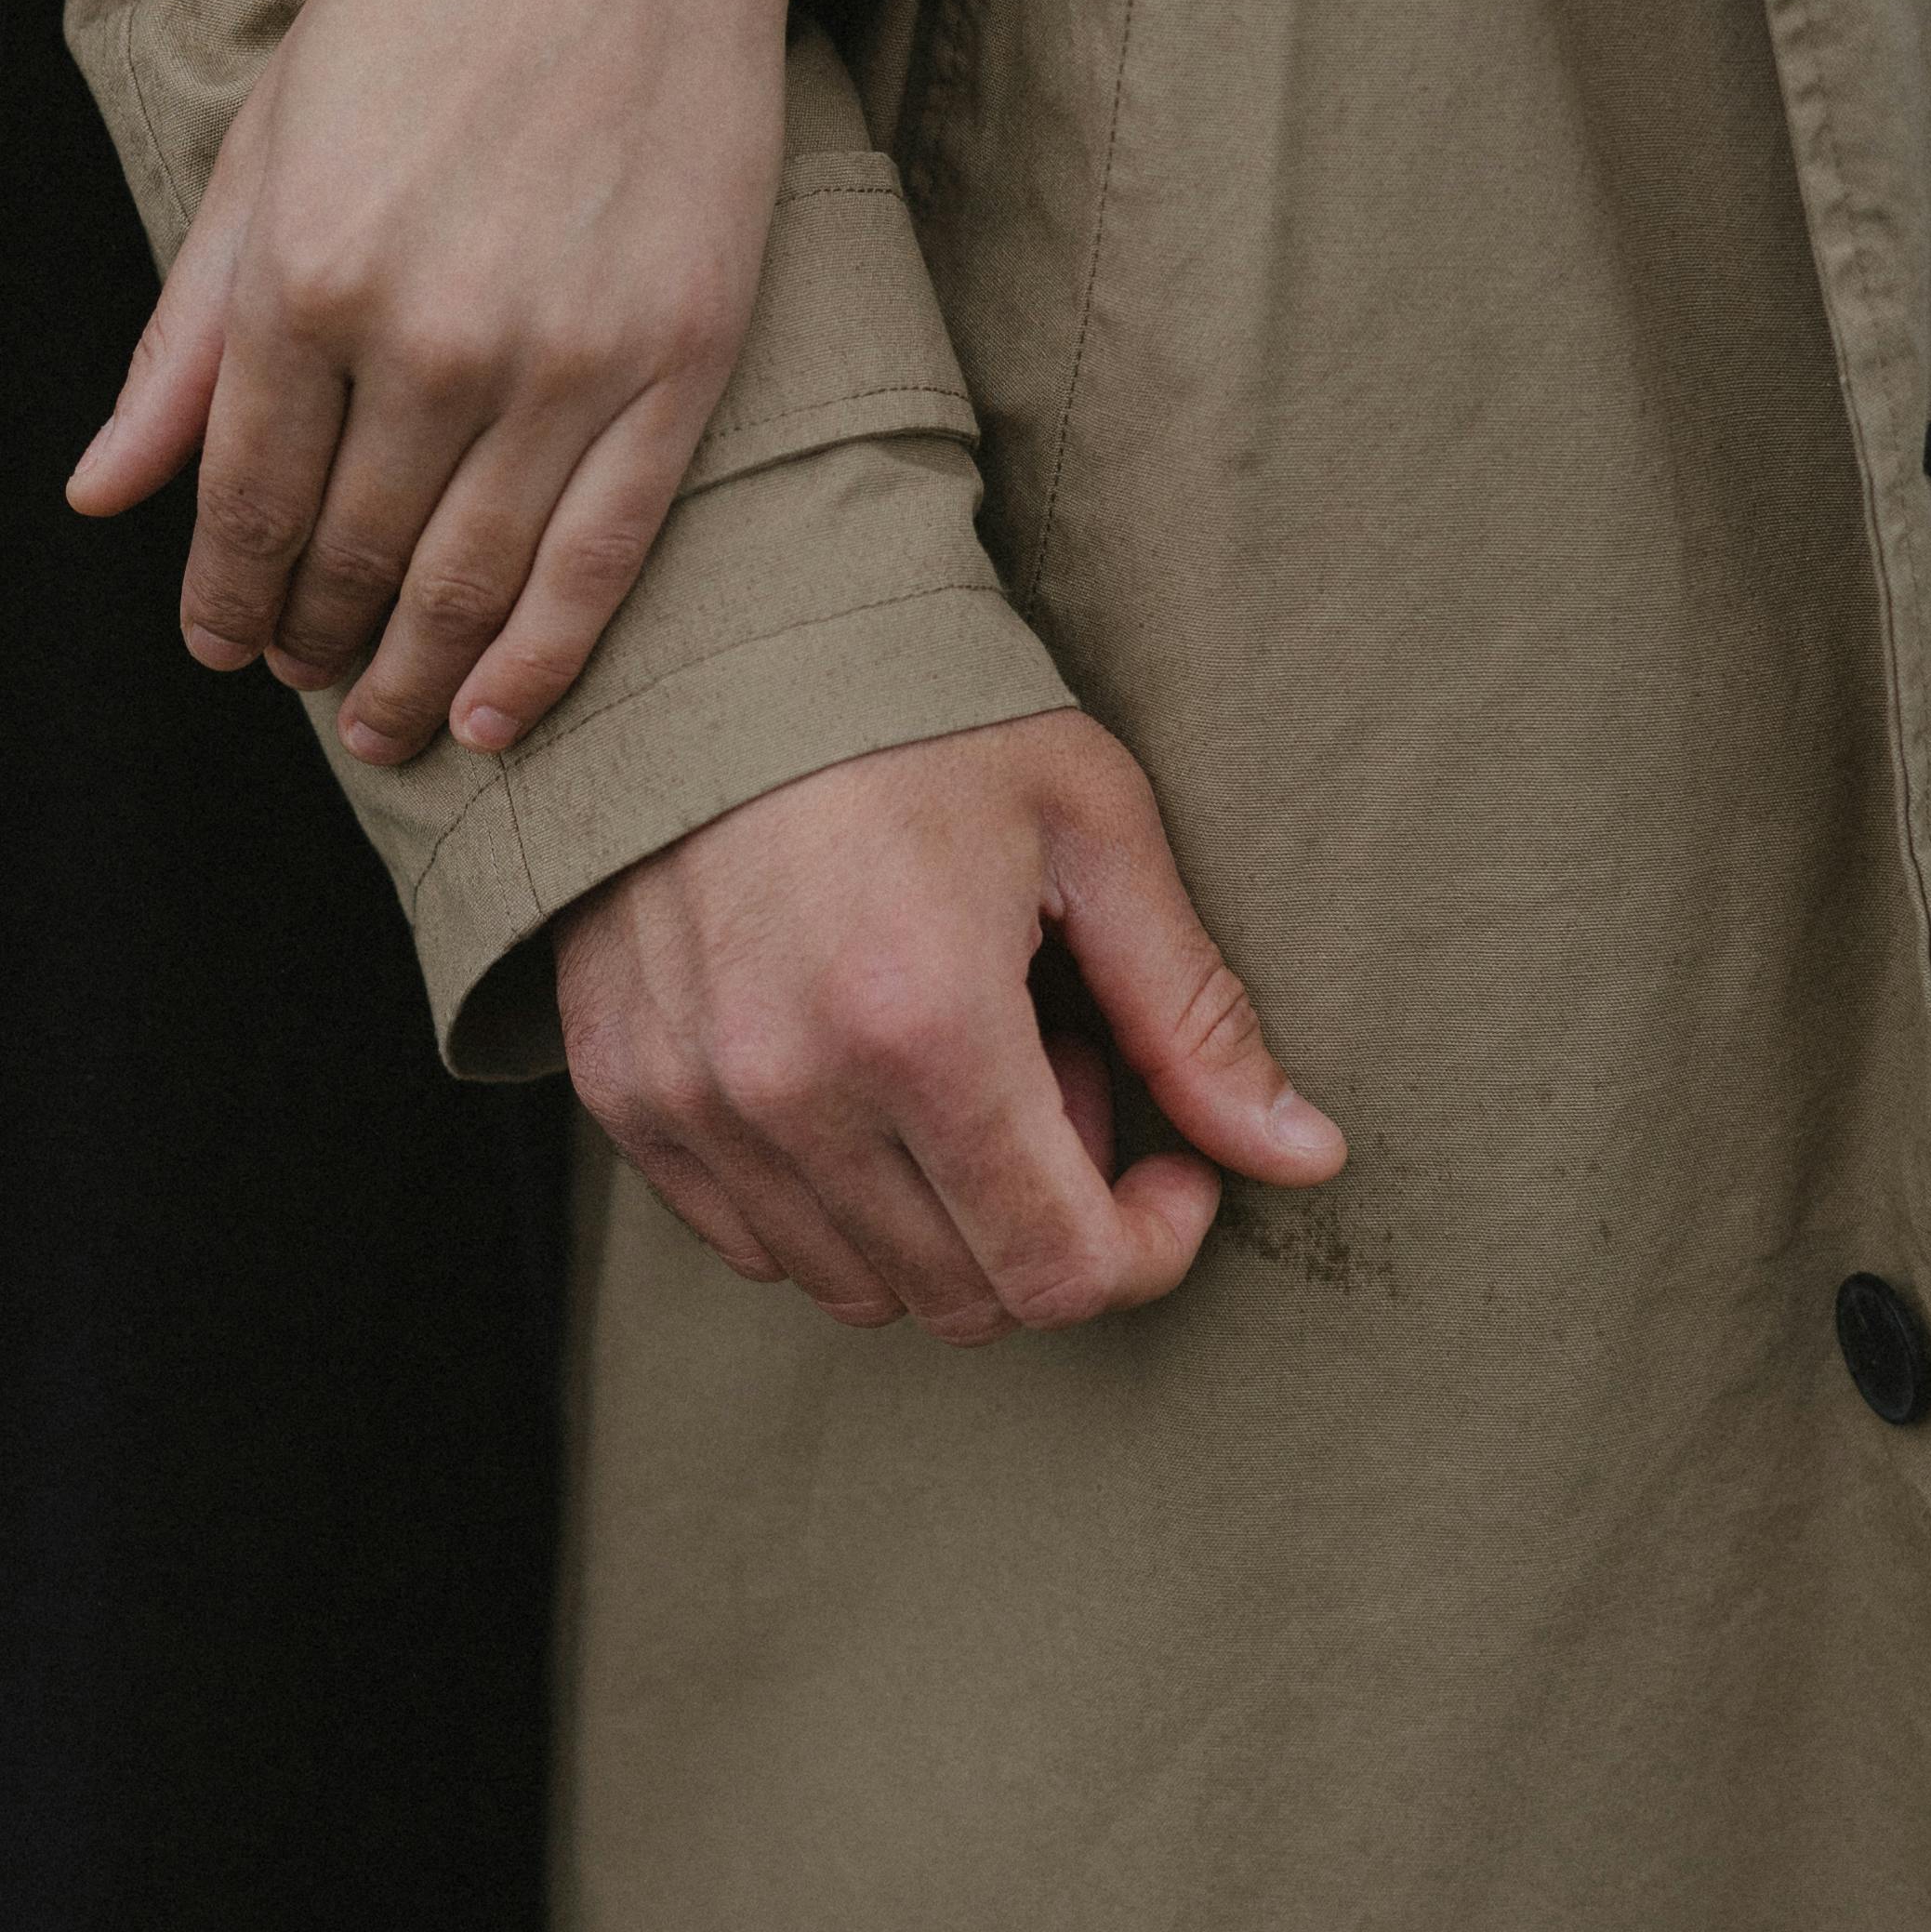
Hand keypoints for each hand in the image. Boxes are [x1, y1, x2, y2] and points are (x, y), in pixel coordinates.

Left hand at [68, 0, 859, 763]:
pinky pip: (599, 558)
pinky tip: (494, 716)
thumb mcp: (272, 138)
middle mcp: (427, 334)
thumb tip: (104, 494)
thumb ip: (189, 335)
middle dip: (315, 639)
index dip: (226, 596)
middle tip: (306, 678)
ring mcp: (563, 358)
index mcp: (304, 272)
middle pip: (350, 556)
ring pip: (466, 583)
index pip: (244, 501)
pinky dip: (539, 659)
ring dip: (413, 677)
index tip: (222, 645)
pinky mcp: (677, 362)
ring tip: (387, 724)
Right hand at [556, 711, 1345, 1335]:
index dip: (1148, 1247)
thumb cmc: (924, 714)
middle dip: (1050, 1220)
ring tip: (960, 1062)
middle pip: (966, 1298)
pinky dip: (835, 1199)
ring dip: (942, 1213)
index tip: (1172, 1166)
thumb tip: (1306, 1157)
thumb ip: (1193, 1015)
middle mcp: (789, 1087)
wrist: (716, 633)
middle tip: (1061, 1074)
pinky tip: (862, 1070)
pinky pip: (754, 1238)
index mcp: (925, 1024)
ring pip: (859, 1285)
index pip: (1059, 1272)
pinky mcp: (624, 1091)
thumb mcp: (1094, 832)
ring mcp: (690, 1098)